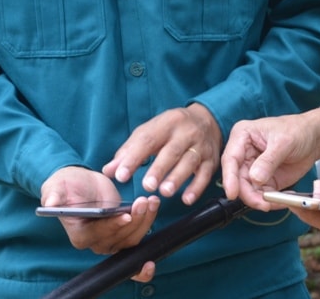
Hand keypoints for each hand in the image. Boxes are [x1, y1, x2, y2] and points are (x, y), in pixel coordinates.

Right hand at [40, 166, 160, 254]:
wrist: (80, 184)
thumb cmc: (66, 185)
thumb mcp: (56, 186)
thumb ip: (53, 195)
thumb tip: (49, 203)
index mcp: (78, 235)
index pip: (97, 234)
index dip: (112, 226)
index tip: (126, 214)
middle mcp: (95, 242)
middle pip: (119, 239)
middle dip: (134, 221)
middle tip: (144, 201)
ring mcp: (110, 240)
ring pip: (132, 239)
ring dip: (144, 221)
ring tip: (151, 200)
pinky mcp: (123, 233)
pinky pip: (137, 239)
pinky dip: (147, 231)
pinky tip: (153, 210)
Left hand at [103, 104, 221, 204]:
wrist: (207, 119)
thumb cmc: (171, 129)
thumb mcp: (150, 132)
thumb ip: (129, 151)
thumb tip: (108, 171)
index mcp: (166, 123)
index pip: (148, 140)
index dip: (133, 158)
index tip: (120, 176)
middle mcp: (185, 133)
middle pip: (171, 151)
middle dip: (159, 168)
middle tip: (146, 186)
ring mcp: (201, 146)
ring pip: (190, 162)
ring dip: (178, 178)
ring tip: (164, 192)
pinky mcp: (211, 160)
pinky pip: (206, 174)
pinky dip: (197, 187)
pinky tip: (187, 199)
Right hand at [220, 114, 319, 209]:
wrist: (313, 138)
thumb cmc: (297, 130)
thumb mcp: (284, 142)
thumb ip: (268, 160)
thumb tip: (254, 178)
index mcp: (242, 136)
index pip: (230, 159)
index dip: (230, 178)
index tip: (233, 193)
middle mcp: (244, 153)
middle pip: (237, 179)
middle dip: (248, 194)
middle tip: (262, 203)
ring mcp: (253, 169)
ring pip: (248, 190)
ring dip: (260, 200)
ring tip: (276, 202)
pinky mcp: (264, 181)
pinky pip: (262, 195)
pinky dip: (271, 201)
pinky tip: (283, 199)